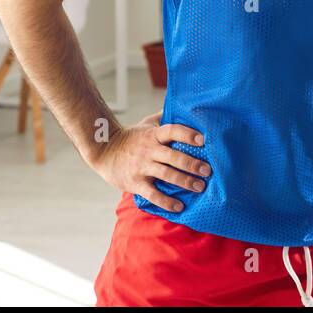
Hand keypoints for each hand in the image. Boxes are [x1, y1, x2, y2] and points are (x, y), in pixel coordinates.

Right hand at [89, 110, 210, 212]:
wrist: (104, 152)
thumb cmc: (132, 137)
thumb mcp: (147, 123)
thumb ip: (165, 117)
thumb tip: (185, 105)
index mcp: (154, 135)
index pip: (172, 131)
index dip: (187, 135)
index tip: (202, 140)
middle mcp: (149, 150)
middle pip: (173, 156)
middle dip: (192, 164)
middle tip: (208, 171)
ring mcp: (142, 167)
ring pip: (166, 175)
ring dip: (184, 181)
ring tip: (200, 187)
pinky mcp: (135, 183)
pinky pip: (152, 194)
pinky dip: (166, 202)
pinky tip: (179, 206)